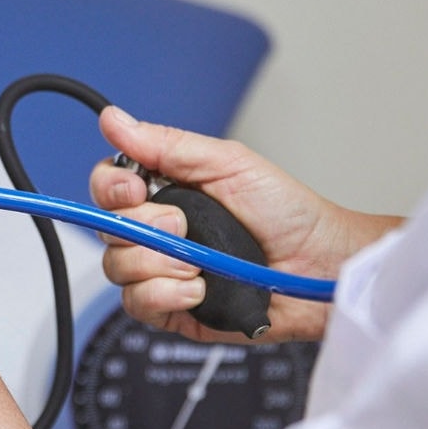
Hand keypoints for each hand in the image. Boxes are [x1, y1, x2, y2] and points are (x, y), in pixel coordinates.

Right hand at [89, 106, 402, 342]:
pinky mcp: (170, 309)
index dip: (111, 190)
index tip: (135, 190)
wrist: (320, 267)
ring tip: (199, 263)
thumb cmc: (287, 213)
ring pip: (118, 268)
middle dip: (145, 229)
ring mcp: (160, 272)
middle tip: (183, 226)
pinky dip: (166, 296)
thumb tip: (113, 119)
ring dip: (160, 265)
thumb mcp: (227, 163)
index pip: (107, 188)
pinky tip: (199, 289)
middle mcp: (155, 232)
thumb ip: (165, 144)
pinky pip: (137, 304)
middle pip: (107, 230)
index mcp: (164, 191)